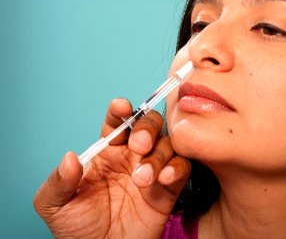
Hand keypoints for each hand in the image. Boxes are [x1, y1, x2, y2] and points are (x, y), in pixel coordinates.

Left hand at [33, 99, 190, 237]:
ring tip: (142, 179)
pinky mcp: (168, 188)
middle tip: (139, 145)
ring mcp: (152, 170)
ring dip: (159, 155)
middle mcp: (132, 156)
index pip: (116, 122)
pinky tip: (163, 178)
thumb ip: (58, 181)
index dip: (120, 110)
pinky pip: (182, 168)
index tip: (121, 107)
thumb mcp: (55, 206)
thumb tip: (69, 158)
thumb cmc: (78, 229)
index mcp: (107, 152)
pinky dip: (177, 168)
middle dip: (147, 127)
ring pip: (167, 144)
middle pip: (148, 125)